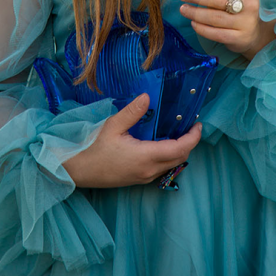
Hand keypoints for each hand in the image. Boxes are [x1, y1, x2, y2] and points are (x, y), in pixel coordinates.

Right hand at [62, 93, 202, 188]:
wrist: (78, 170)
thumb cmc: (93, 147)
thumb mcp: (112, 125)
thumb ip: (132, 112)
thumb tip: (148, 96)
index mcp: (145, 157)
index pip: (179, 149)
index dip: (193, 137)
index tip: (198, 124)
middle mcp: (149, 170)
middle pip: (180, 158)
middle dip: (189, 143)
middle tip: (190, 125)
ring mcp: (144, 177)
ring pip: (172, 165)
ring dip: (180, 150)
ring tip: (179, 132)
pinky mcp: (139, 179)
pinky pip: (163, 169)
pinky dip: (169, 156)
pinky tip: (163, 143)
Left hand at [178, 0, 275, 61]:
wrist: (254, 33)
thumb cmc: (237, 6)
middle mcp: (249, 4)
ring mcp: (245, 22)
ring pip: (215, 17)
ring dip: (195, 12)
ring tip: (183, 9)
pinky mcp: (239, 38)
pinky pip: (216, 33)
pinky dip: (201, 28)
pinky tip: (193, 23)